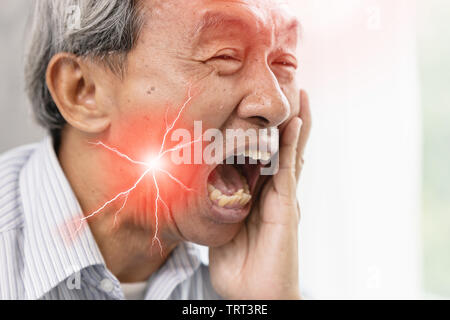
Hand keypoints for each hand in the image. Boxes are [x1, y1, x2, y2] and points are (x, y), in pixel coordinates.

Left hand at [209, 90, 311, 298]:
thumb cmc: (237, 265)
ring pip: (291, 153)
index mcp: (259, 196)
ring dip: (296, 123)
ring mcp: (283, 199)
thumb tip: (202, 188)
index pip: (265, 157)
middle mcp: (275, 193)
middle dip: (288, 121)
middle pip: (284, 149)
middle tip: (290, 90)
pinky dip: (292, 145)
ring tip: (300, 95)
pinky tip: (295, 123)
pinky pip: (289, 170)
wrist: (254, 294)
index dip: (267, 132)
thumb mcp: (220, 228)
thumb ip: (218, 206)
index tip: (261, 107)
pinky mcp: (286, 208)